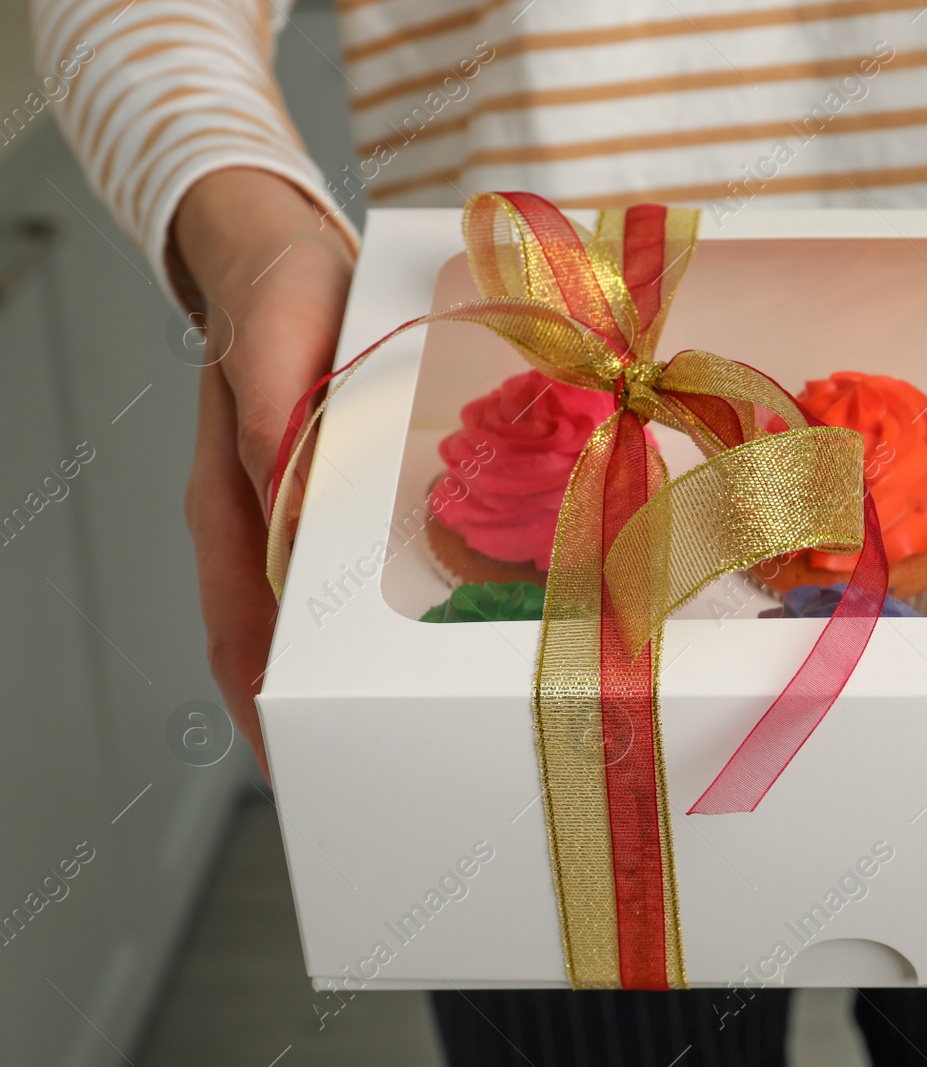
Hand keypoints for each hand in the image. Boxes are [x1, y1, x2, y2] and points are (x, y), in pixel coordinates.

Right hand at [177, 168, 355, 778]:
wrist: (286, 253)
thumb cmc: (282, 292)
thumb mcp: (285, 341)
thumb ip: (283, 427)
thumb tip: (294, 517)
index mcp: (231, 512)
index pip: (244, 643)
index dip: (271, 716)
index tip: (305, 776)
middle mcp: (257, 532)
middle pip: (273, 658)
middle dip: (311, 726)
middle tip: (370, 786)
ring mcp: (292, 522)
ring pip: (310, 630)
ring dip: (340, 688)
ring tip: (397, 739)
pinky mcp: (330, 501)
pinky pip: (344, 585)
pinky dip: (365, 630)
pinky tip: (410, 649)